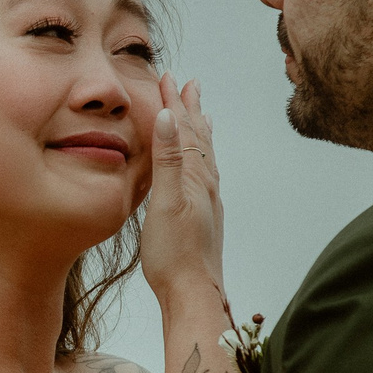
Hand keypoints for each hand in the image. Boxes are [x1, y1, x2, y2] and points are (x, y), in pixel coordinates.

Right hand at [137, 73, 223, 303]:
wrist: (194, 295)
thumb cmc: (175, 254)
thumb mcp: (166, 202)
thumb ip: (168, 159)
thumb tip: (167, 116)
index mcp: (195, 178)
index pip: (185, 130)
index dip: (175, 103)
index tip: (167, 77)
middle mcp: (206, 186)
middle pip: (200, 138)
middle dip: (190, 109)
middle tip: (189, 84)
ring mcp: (207, 203)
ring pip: (205, 156)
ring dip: (200, 132)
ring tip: (201, 116)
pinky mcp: (203, 218)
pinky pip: (204, 175)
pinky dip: (202, 158)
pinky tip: (200, 168)